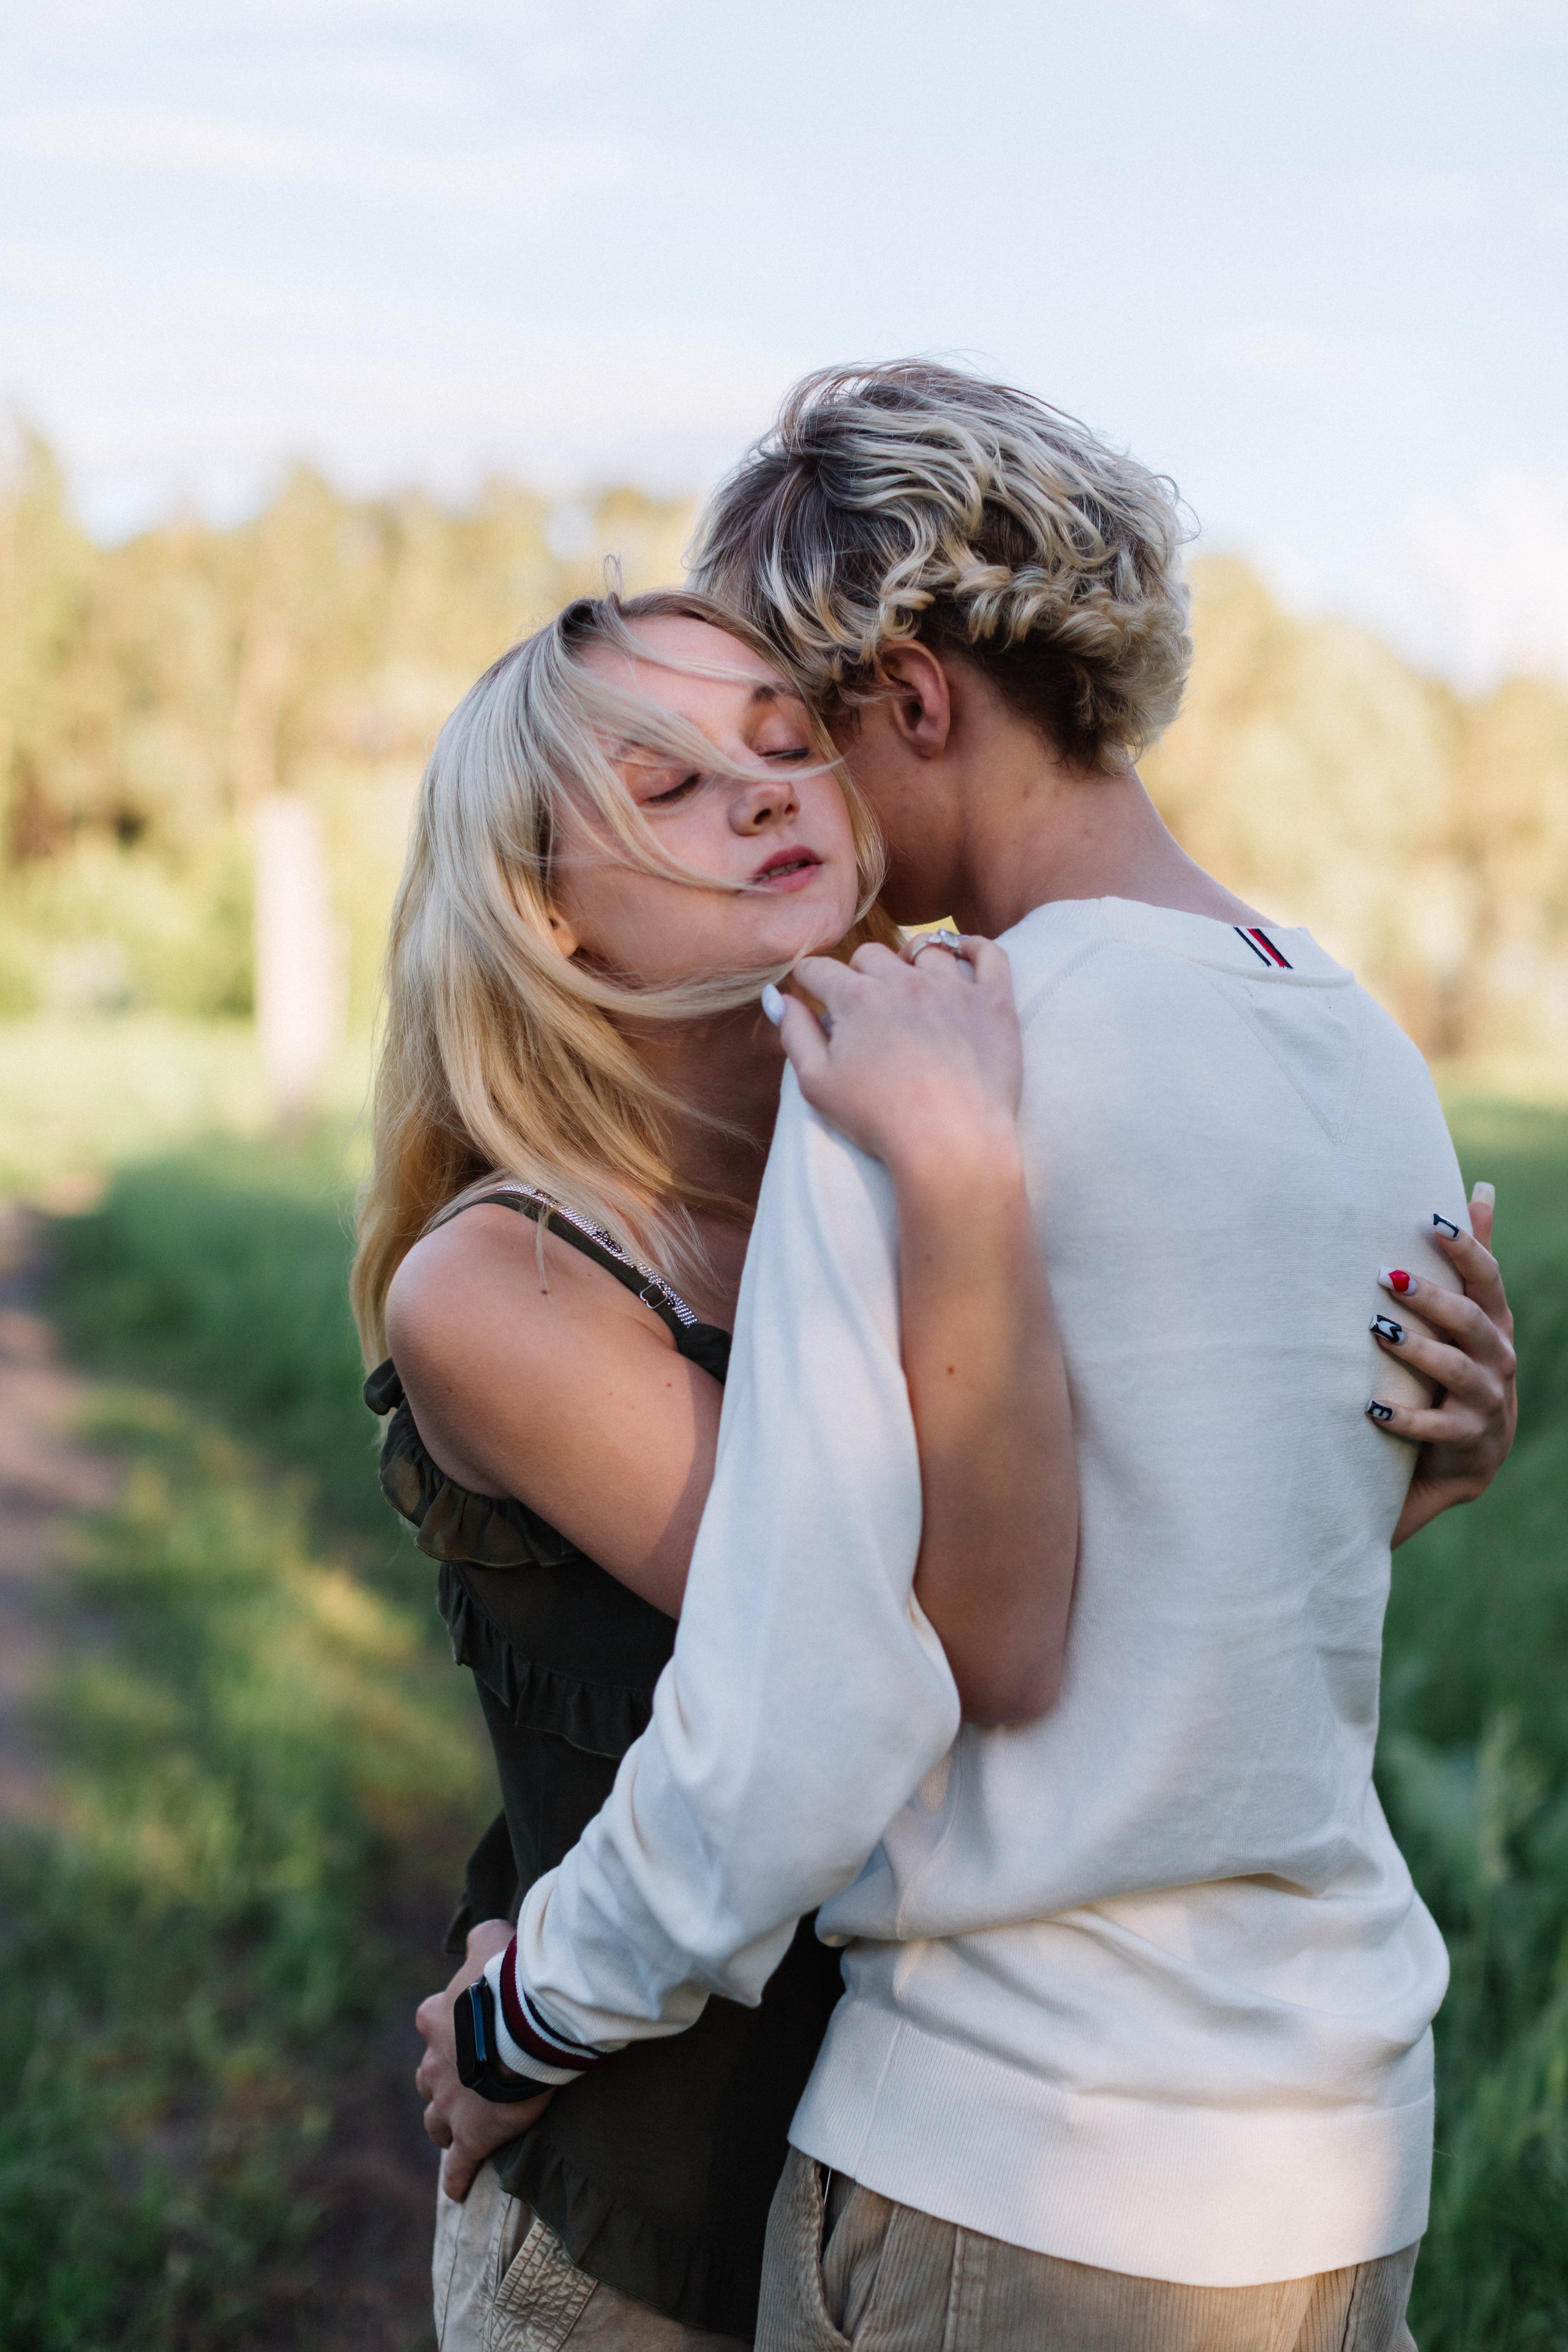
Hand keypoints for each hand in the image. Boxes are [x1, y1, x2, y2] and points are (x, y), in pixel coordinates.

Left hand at [414, 1919, 551, 2199]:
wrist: (523, 2025)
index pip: (432, 2021)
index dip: (451, 2026)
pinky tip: (459, 2189)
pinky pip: (457, 2166)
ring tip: (461, 2129)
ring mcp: (449, 2103)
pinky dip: (457, 2177)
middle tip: (470, 2080)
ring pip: (435, 2119)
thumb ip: (480, 1938)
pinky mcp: (470, 2136)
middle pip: (428, 2076)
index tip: (473, 2028)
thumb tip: (477, 1938)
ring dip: (446, 2122)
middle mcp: (433, 2062)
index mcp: (436, 2018)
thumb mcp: (492, 1940)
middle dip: (444, 2079)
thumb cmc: (510, 1978)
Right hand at [780, 936, 1022, 1183]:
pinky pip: (989, 954)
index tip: (811, 991)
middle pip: (871, 954)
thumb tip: (777, 997)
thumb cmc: (878, 1119)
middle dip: (859, 972)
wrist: (951, 1142)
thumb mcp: (816, 1083)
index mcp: (855, 997)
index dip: (809, 979)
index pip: (820, 968)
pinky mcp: (993, 1003)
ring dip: (911, 961)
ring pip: (926, 949)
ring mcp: (953, 987)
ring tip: (910, 986)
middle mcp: (903, 980)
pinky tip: (964, 954)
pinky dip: (975, 947)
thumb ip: (794, 1033)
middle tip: (862, 1003)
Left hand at [1369, 1189, 1516, 1546]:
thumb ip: (1473, 1260)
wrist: (1464, 1459)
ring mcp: (1487, 1400)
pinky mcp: (1469, 1439)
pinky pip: (1437, 1428)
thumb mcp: (1471, 1315)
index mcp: (1495, 1323)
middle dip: (1432, 1297)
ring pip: (1457, 1370)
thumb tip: (1482, 1189)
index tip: (1431, 1219)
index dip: (1466, 1248)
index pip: (1487, 1278)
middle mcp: (1498, 1357)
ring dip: (1417, 1350)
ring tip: (1378, 1330)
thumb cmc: (1457, 1371)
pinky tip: (1372, 1409)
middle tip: (1386, 1275)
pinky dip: (1405, 1419)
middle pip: (1470, 1319)